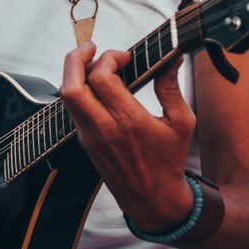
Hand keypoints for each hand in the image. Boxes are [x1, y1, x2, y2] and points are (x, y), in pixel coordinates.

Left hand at [59, 43, 194, 231]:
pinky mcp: (85, 142)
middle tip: (92, 48)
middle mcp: (104, 128)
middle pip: (72, 86)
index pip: (101, 78)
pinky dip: (79, 91)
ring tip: (92, 63)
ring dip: (75, 74)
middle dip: (76, 59)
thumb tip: (172, 58)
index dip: (109, 58)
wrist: (153, 201)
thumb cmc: (169, 161)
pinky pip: (73, 110)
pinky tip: (95, 86)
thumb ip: (171, 87)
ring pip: (67, 97)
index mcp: (128, 121)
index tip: (125, 56)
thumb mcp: (182, 122)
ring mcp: (90, 137)